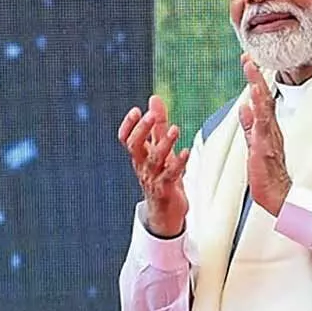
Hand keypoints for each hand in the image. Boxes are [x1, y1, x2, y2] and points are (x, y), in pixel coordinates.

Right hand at [118, 95, 189, 236]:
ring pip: (154, 160)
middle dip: (142, 130)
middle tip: (151, 115)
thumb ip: (158, 125)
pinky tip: (186, 151)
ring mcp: (153, 179)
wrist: (166, 212)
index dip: (128, 125)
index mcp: (139, 156)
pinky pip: (171, 175)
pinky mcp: (166, 190)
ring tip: (175, 129)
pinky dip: (179, 163)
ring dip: (164, 143)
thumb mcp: (160, 149)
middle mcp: (142, 167)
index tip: (135, 110)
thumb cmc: (162, 177)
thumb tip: (154, 98)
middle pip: (135, 146)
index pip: (125, 139)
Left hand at [239, 56, 291, 214]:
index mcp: (266, 128)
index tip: (248, 62)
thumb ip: (249, 127)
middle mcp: (270, 129)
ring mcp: (269, 137)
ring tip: (251, 68)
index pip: (260, 100)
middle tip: (248, 57)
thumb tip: (243, 109)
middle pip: (263, 98)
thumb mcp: (254, 145)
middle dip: (255, 77)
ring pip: (263, 106)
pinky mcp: (265, 147)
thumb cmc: (267, 175)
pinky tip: (255, 95)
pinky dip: (259, 108)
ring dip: (256, 86)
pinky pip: (262, 124)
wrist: (277, 196)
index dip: (254, 81)